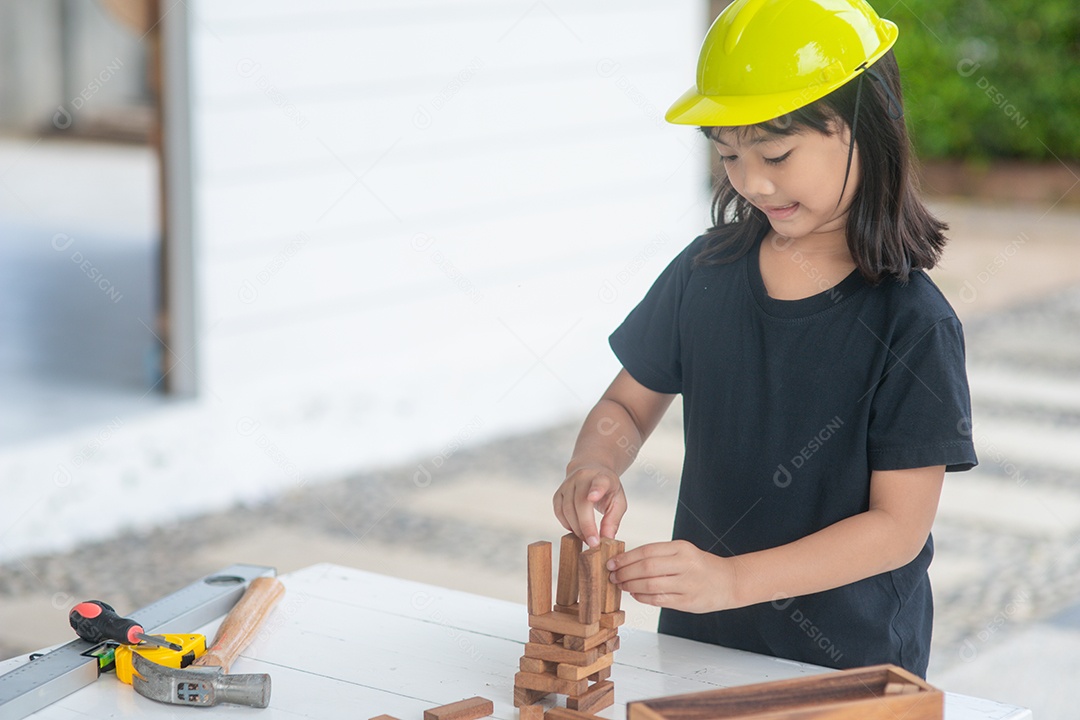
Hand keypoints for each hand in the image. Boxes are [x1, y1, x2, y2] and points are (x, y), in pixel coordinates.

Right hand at [553, 464, 626, 547]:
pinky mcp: (558, 492)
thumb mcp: (618, 501)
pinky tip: (575, 530)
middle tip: (593, 543)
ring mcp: (568, 484)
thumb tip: (606, 539)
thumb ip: (613, 520)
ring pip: (567, 509)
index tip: (593, 497)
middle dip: (586, 526)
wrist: (590, 470)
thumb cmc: (607, 489)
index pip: (599, 482)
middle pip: (580, 503)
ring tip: (587, 538)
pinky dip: (566, 524)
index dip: (596, 490)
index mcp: (602, 477)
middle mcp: (583, 477)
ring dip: (576, 528)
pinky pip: (559, 512)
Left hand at [608, 540, 736, 612]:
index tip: (612, 562)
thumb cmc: (701, 566)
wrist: (729, 581)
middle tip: (613, 575)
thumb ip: (659, 555)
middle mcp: (685, 564)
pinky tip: (635, 594)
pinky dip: (642, 597)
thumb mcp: (683, 552)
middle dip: (625, 572)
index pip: (647, 551)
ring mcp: (687, 584)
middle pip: (646, 568)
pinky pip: (658, 600)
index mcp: (682, 548)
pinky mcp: (687, 601)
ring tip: (621, 584)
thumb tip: (627, 561)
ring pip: (650, 585)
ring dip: (631, 586)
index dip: (626, 558)